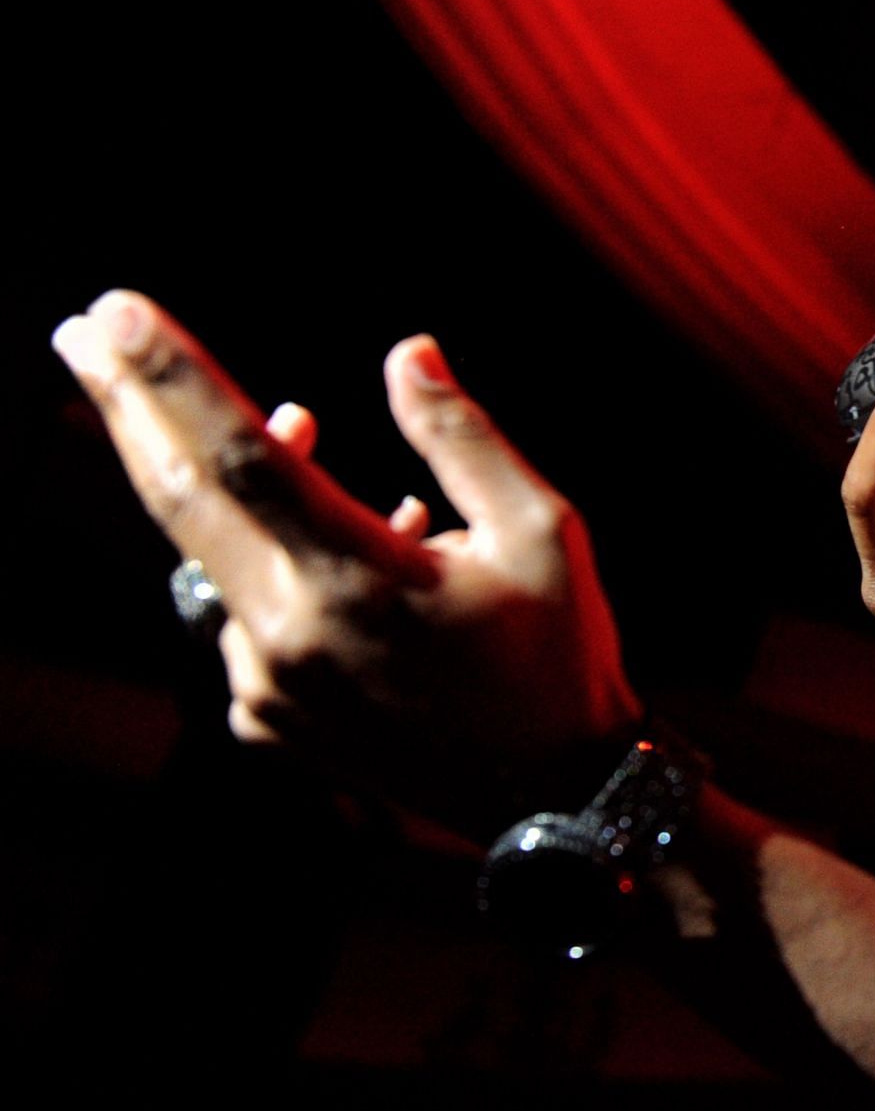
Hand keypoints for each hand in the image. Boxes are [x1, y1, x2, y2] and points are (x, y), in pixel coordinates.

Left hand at [52, 290, 640, 829]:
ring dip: (221, 480)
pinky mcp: (266, 720)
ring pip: (210, 556)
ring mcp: (268, 687)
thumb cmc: (559, 655)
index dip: (176, 380)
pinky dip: (268, 562)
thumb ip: (462, 438)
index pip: (245, 459)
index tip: (118, 312)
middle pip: (180, 499)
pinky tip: (346, 545)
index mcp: (364, 585)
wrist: (552, 797)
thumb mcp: (542, 531)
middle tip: (78, 327)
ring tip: (298, 425)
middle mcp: (293, 638)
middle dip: (126, 404)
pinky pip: (239, 617)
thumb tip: (406, 352)